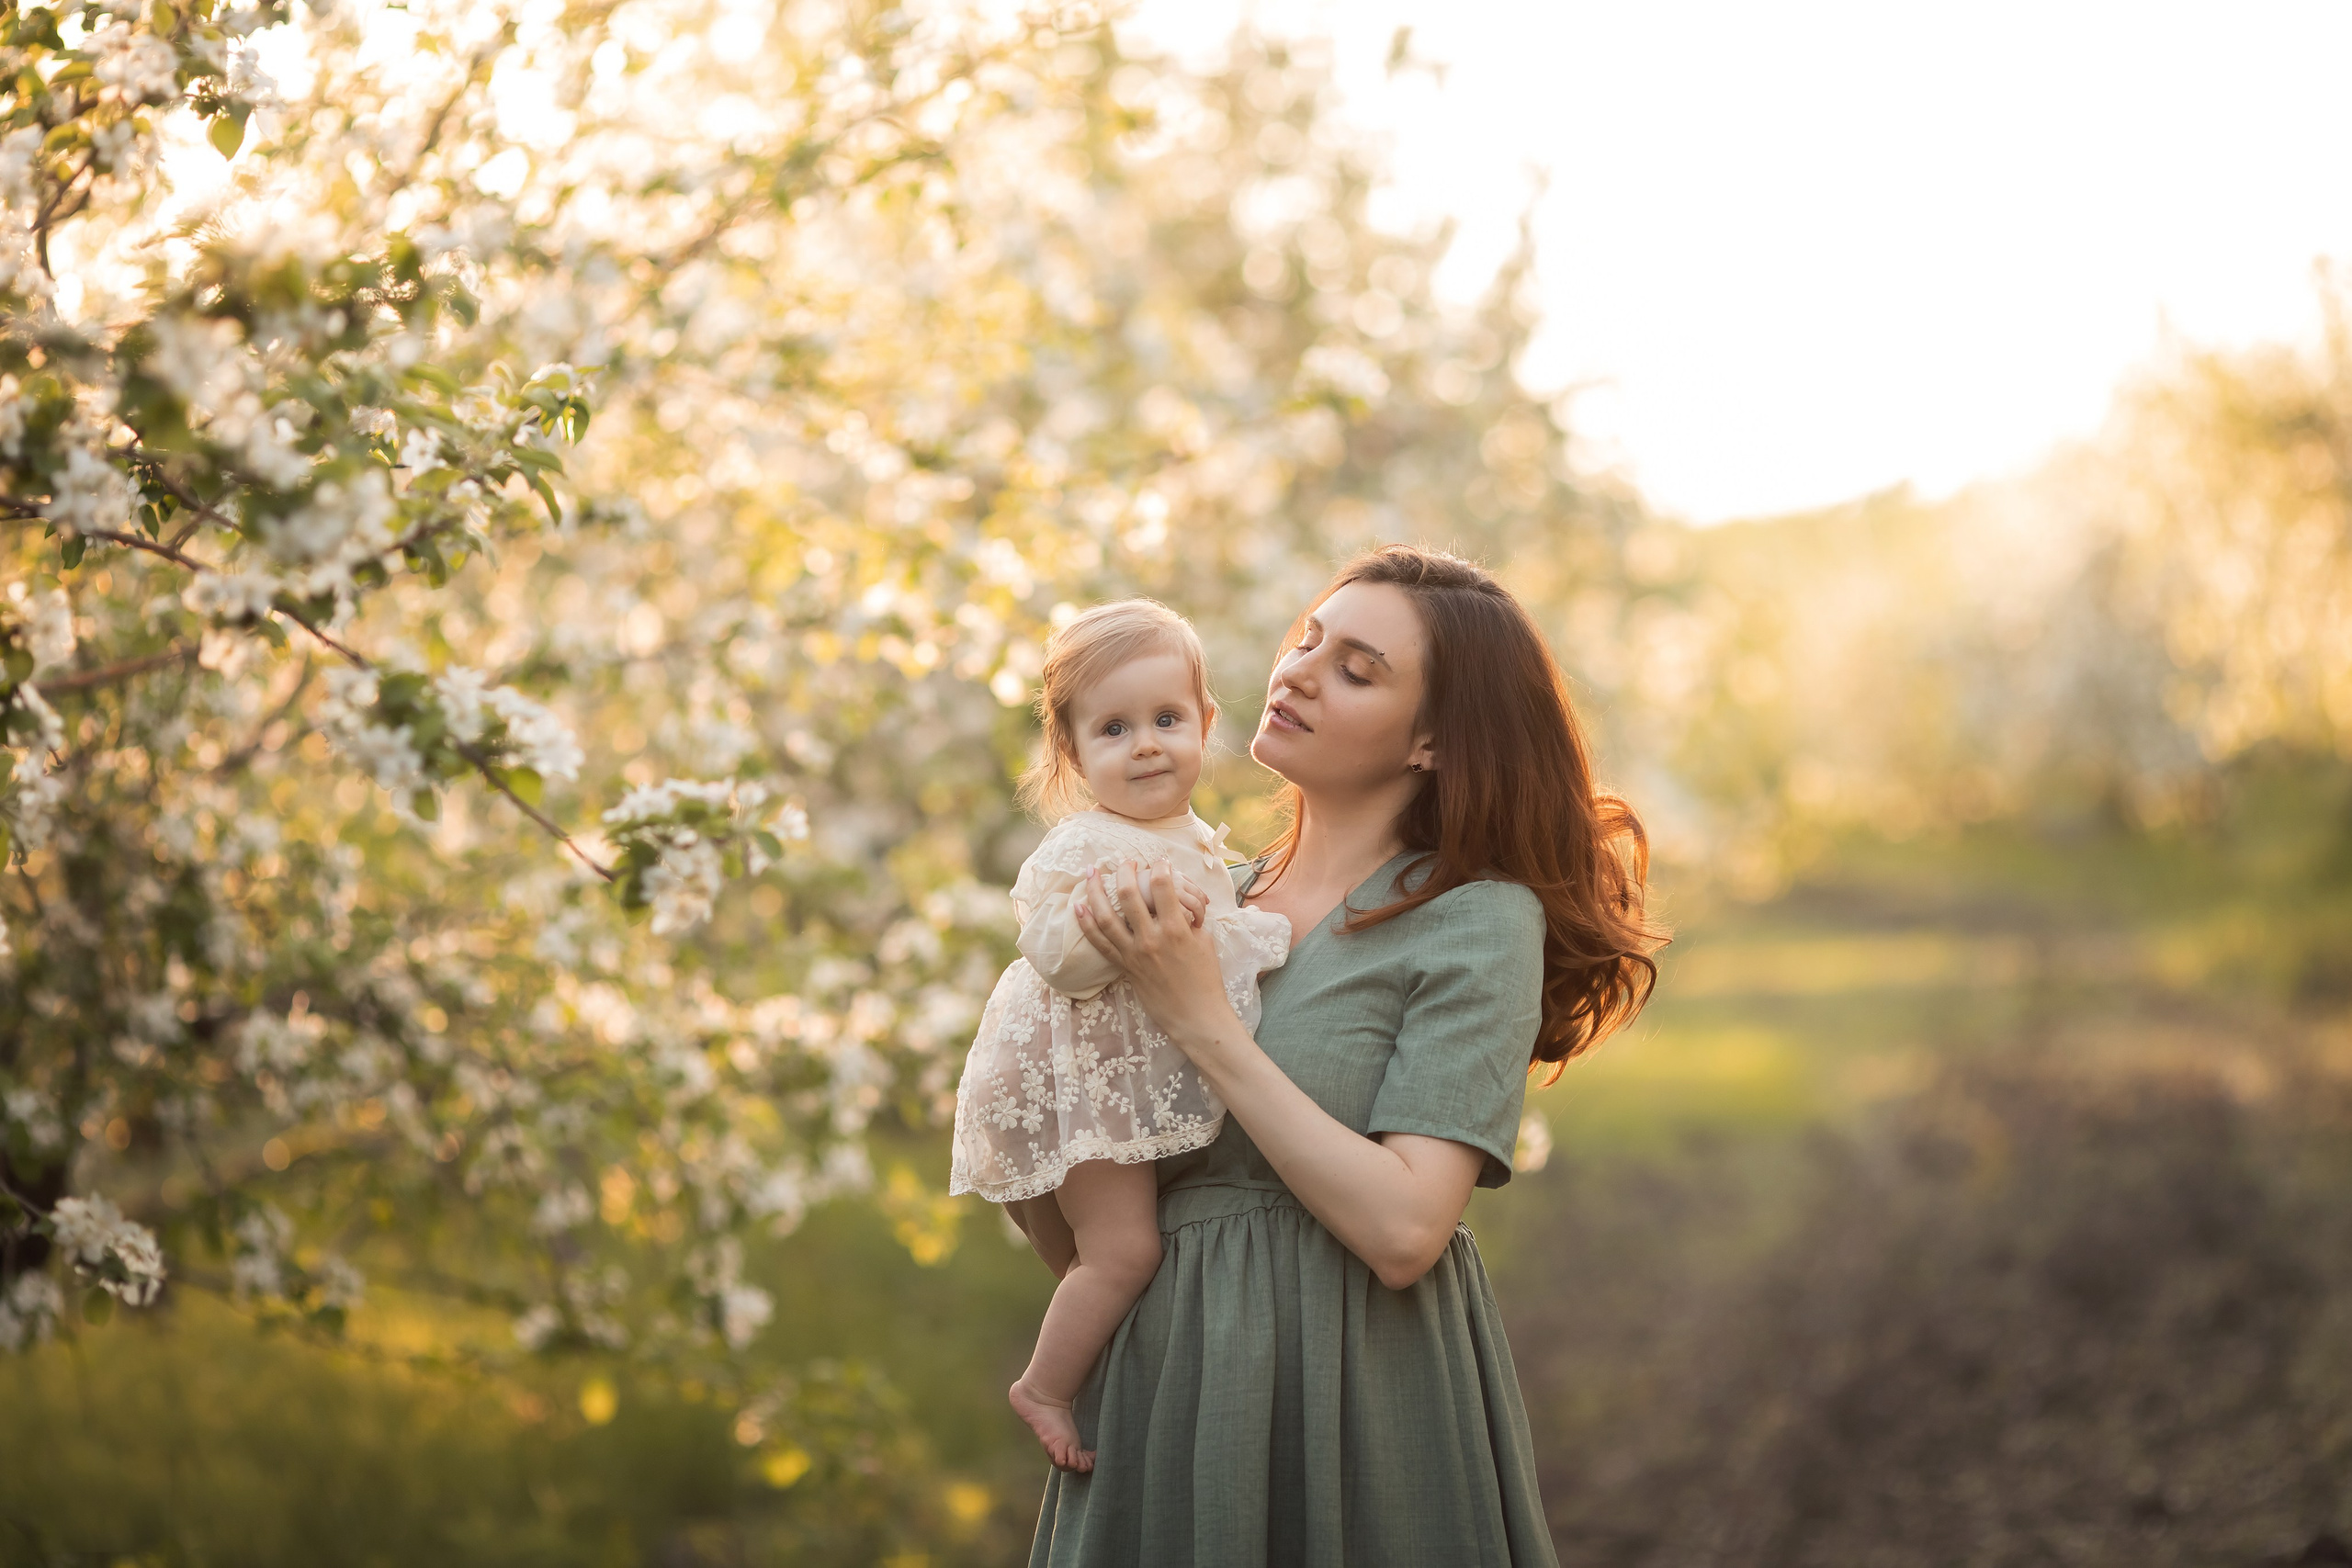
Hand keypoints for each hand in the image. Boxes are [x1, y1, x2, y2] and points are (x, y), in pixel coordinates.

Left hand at [1074, 857, 1234, 1049]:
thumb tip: (1176, 901)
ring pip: (1106, 915)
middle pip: (1129, 893)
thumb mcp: (1204, 941)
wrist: (1195, 1015)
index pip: (1163, 886)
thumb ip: (1188, 918)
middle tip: (1126, 861)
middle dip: (1125, 871)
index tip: (1160, 861)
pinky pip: (1100, 942)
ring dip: (1096, 890)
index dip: (1160, 867)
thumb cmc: (1206, 978)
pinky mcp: (1124, 966)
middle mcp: (1151, 938)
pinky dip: (1086, 923)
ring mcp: (1133, 953)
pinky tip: (1078, 907)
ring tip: (1091, 873)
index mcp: (1176, 929)